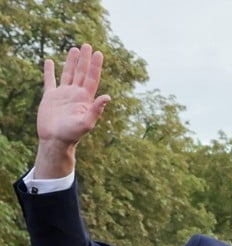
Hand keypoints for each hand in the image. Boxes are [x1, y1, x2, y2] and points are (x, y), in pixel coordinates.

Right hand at [35, 44, 111, 176]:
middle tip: (88, 45)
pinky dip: (50, 71)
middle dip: (85, 59)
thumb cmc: (72, 134)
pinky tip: (50, 62)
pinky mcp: (50, 97)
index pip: (92, 78)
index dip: (96, 66)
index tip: (99, 53)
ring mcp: (63, 94)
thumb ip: (96, 109)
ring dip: (71, 62)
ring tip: (75, 49)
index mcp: (85, 98)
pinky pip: (50, 80)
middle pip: (81, 73)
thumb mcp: (86, 122)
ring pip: (68, 74)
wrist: (55, 140)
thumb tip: (108, 96)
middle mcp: (75, 94)